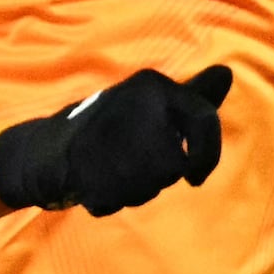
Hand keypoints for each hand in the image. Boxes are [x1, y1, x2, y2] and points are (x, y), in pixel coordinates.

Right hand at [0, 64, 227, 215]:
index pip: (203, 119)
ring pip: (150, 186)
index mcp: (152, 85)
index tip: (196, 174)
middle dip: (158, 176)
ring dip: (135, 188)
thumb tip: (227, 74)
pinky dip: (110, 199)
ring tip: (111, 168)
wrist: (47, 147)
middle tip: (130, 162)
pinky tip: (96, 181)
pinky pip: (118, 199)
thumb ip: (192, 97)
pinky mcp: (88, 166)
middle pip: (173, 166)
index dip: (208, 152)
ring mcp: (111, 136)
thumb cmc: (109, 124)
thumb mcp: (151, 101)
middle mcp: (136, 105)